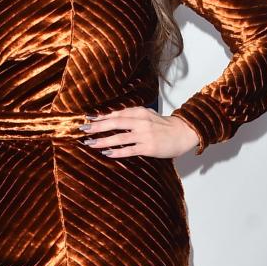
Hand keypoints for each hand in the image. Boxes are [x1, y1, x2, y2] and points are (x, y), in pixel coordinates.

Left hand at [80, 107, 200, 158]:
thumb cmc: (163, 126)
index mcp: (139, 112)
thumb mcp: (147, 115)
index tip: (87, 118)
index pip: (116, 113)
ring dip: (102, 140)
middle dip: (97, 126)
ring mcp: (144, 135)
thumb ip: (131, 116)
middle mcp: (140, 121)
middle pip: (114, 122)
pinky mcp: (148, 147)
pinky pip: (129, 150)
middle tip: (83, 129)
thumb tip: (110, 118)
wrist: (183, 133)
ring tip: (90, 143)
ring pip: (119, 137)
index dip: (100, 116)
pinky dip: (117, 151)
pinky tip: (106, 153)